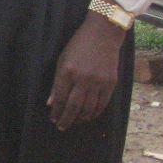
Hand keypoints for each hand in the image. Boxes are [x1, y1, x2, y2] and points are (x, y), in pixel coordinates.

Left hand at [47, 15, 124, 129]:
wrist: (103, 35)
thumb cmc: (78, 46)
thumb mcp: (62, 60)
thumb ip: (57, 83)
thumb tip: (51, 103)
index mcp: (67, 72)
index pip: (60, 98)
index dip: (56, 111)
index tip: (53, 119)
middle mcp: (83, 79)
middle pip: (73, 106)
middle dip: (66, 119)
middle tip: (61, 127)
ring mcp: (98, 81)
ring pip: (88, 108)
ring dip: (80, 118)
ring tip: (75, 122)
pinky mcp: (111, 83)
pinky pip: (102, 103)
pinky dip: (95, 112)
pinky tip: (89, 116)